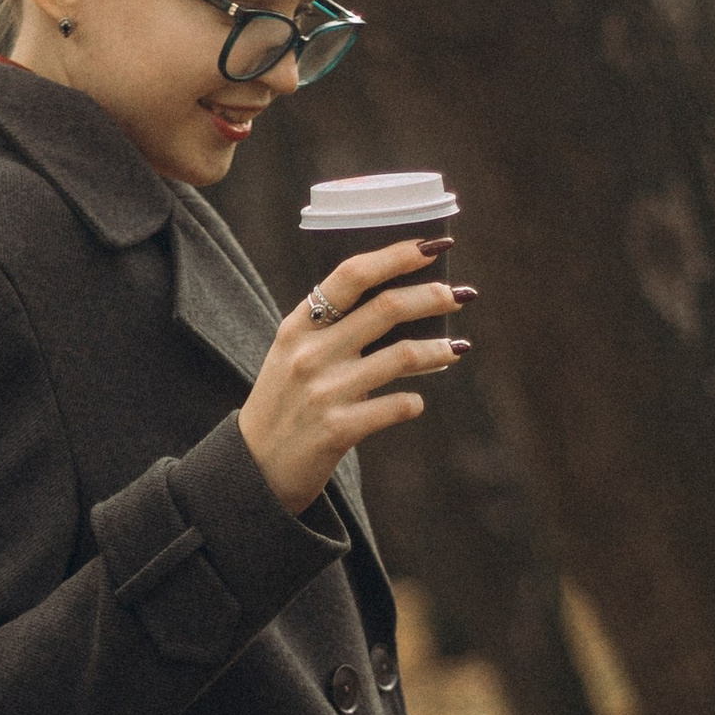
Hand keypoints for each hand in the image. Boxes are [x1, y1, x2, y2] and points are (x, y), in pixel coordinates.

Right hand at [238, 240, 471, 516]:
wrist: (254, 468)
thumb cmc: (284, 403)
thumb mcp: (293, 355)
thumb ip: (332, 329)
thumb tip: (402, 302)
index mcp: (298, 326)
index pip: (352, 275)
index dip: (397, 255)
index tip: (432, 246)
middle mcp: (310, 354)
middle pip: (386, 308)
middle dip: (433, 296)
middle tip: (460, 294)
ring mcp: (324, 392)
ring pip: (402, 355)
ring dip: (439, 349)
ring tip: (457, 347)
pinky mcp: (337, 430)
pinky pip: (396, 405)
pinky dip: (413, 401)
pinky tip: (416, 401)